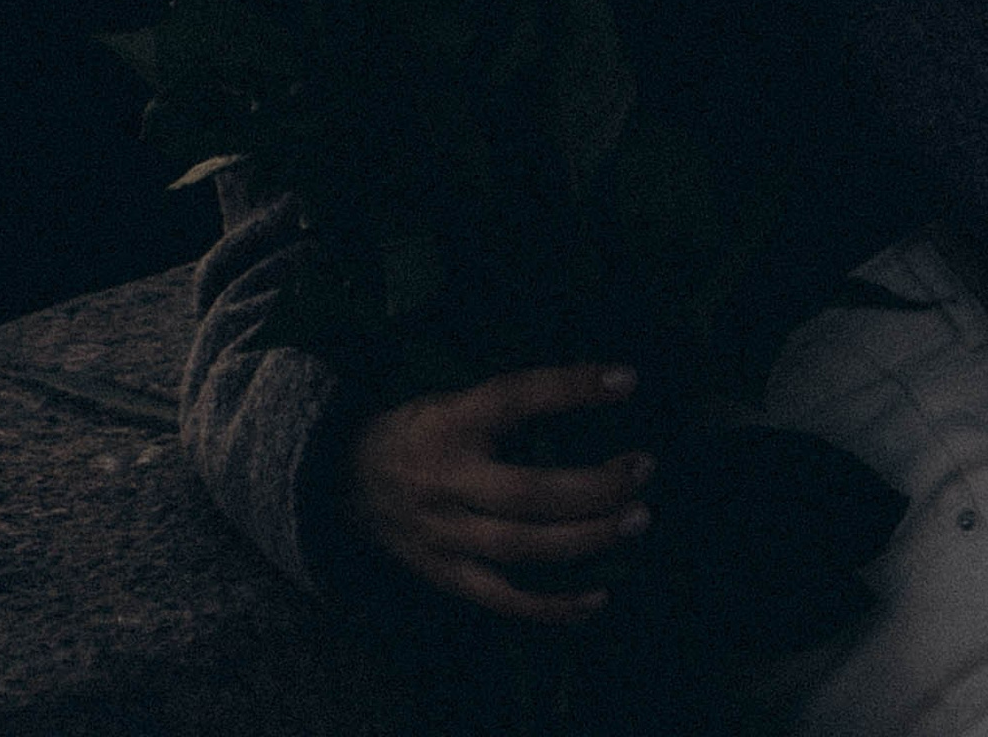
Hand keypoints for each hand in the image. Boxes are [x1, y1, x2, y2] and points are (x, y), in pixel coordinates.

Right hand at [346, 364, 652, 623]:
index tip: (627, 381)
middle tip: (643, 468)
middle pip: (527, 492)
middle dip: (593, 486)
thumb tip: (589, 390)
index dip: (570, 389)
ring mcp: (444, 536)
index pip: (515, 398)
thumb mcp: (448, 398)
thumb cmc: (418, 430)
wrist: (344, 482)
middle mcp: (445, 481)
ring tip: (636, 519)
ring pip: (522, 548)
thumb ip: (504, 404)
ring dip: (587, 539)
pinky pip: (504, 600)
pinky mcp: (445, 576)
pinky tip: (598, 597)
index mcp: (448, 422)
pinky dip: (553, 606)